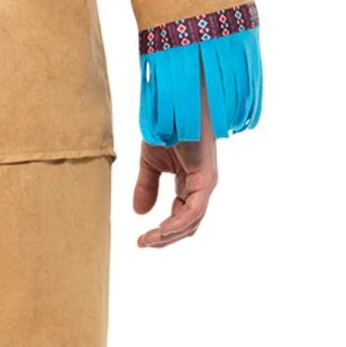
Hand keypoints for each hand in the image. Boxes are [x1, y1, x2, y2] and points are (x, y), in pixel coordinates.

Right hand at [133, 76, 218, 247]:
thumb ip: (146, 187)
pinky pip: (193, 211)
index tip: (140, 240)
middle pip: (188, 226)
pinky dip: (176, 224)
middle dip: (165, 239)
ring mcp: (206, 184)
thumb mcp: (150, 162)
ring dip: (169, 235)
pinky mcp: (206, 179)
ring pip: (191, 222)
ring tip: (147, 240)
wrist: (176, 102)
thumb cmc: (167, 126)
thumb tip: (140, 213)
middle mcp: (201, 188)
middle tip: (142, 244)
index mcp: (190, 184)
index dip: (161, 233)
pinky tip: (160, 230)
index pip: (180, 218)